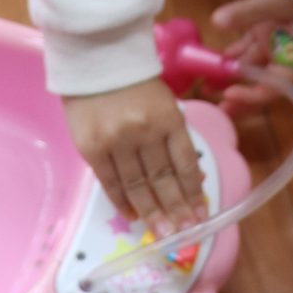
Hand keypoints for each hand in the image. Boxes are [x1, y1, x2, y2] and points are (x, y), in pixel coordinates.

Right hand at [63, 77, 207, 235]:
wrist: (95, 59)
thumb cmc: (136, 83)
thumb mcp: (165, 103)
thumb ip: (174, 137)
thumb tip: (189, 179)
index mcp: (169, 118)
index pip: (184, 163)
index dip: (192, 192)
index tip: (200, 215)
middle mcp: (145, 132)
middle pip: (163, 179)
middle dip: (175, 210)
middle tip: (183, 233)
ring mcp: (116, 141)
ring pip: (137, 185)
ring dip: (151, 212)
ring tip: (161, 233)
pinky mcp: (91, 147)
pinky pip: (109, 182)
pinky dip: (122, 202)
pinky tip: (133, 216)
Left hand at [212, 0, 292, 115]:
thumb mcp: (275, 1)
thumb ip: (247, 11)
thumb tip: (217, 21)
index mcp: (292, 55)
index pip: (275, 85)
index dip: (253, 95)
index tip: (230, 93)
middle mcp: (280, 55)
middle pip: (260, 85)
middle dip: (240, 98)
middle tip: (218, 109)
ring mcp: (269, 45)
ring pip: (247, 69)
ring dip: (228, 80)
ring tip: (206, 90)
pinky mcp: (259, 34)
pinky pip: (241, 52)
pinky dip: (227, 58)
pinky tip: (210, 64)